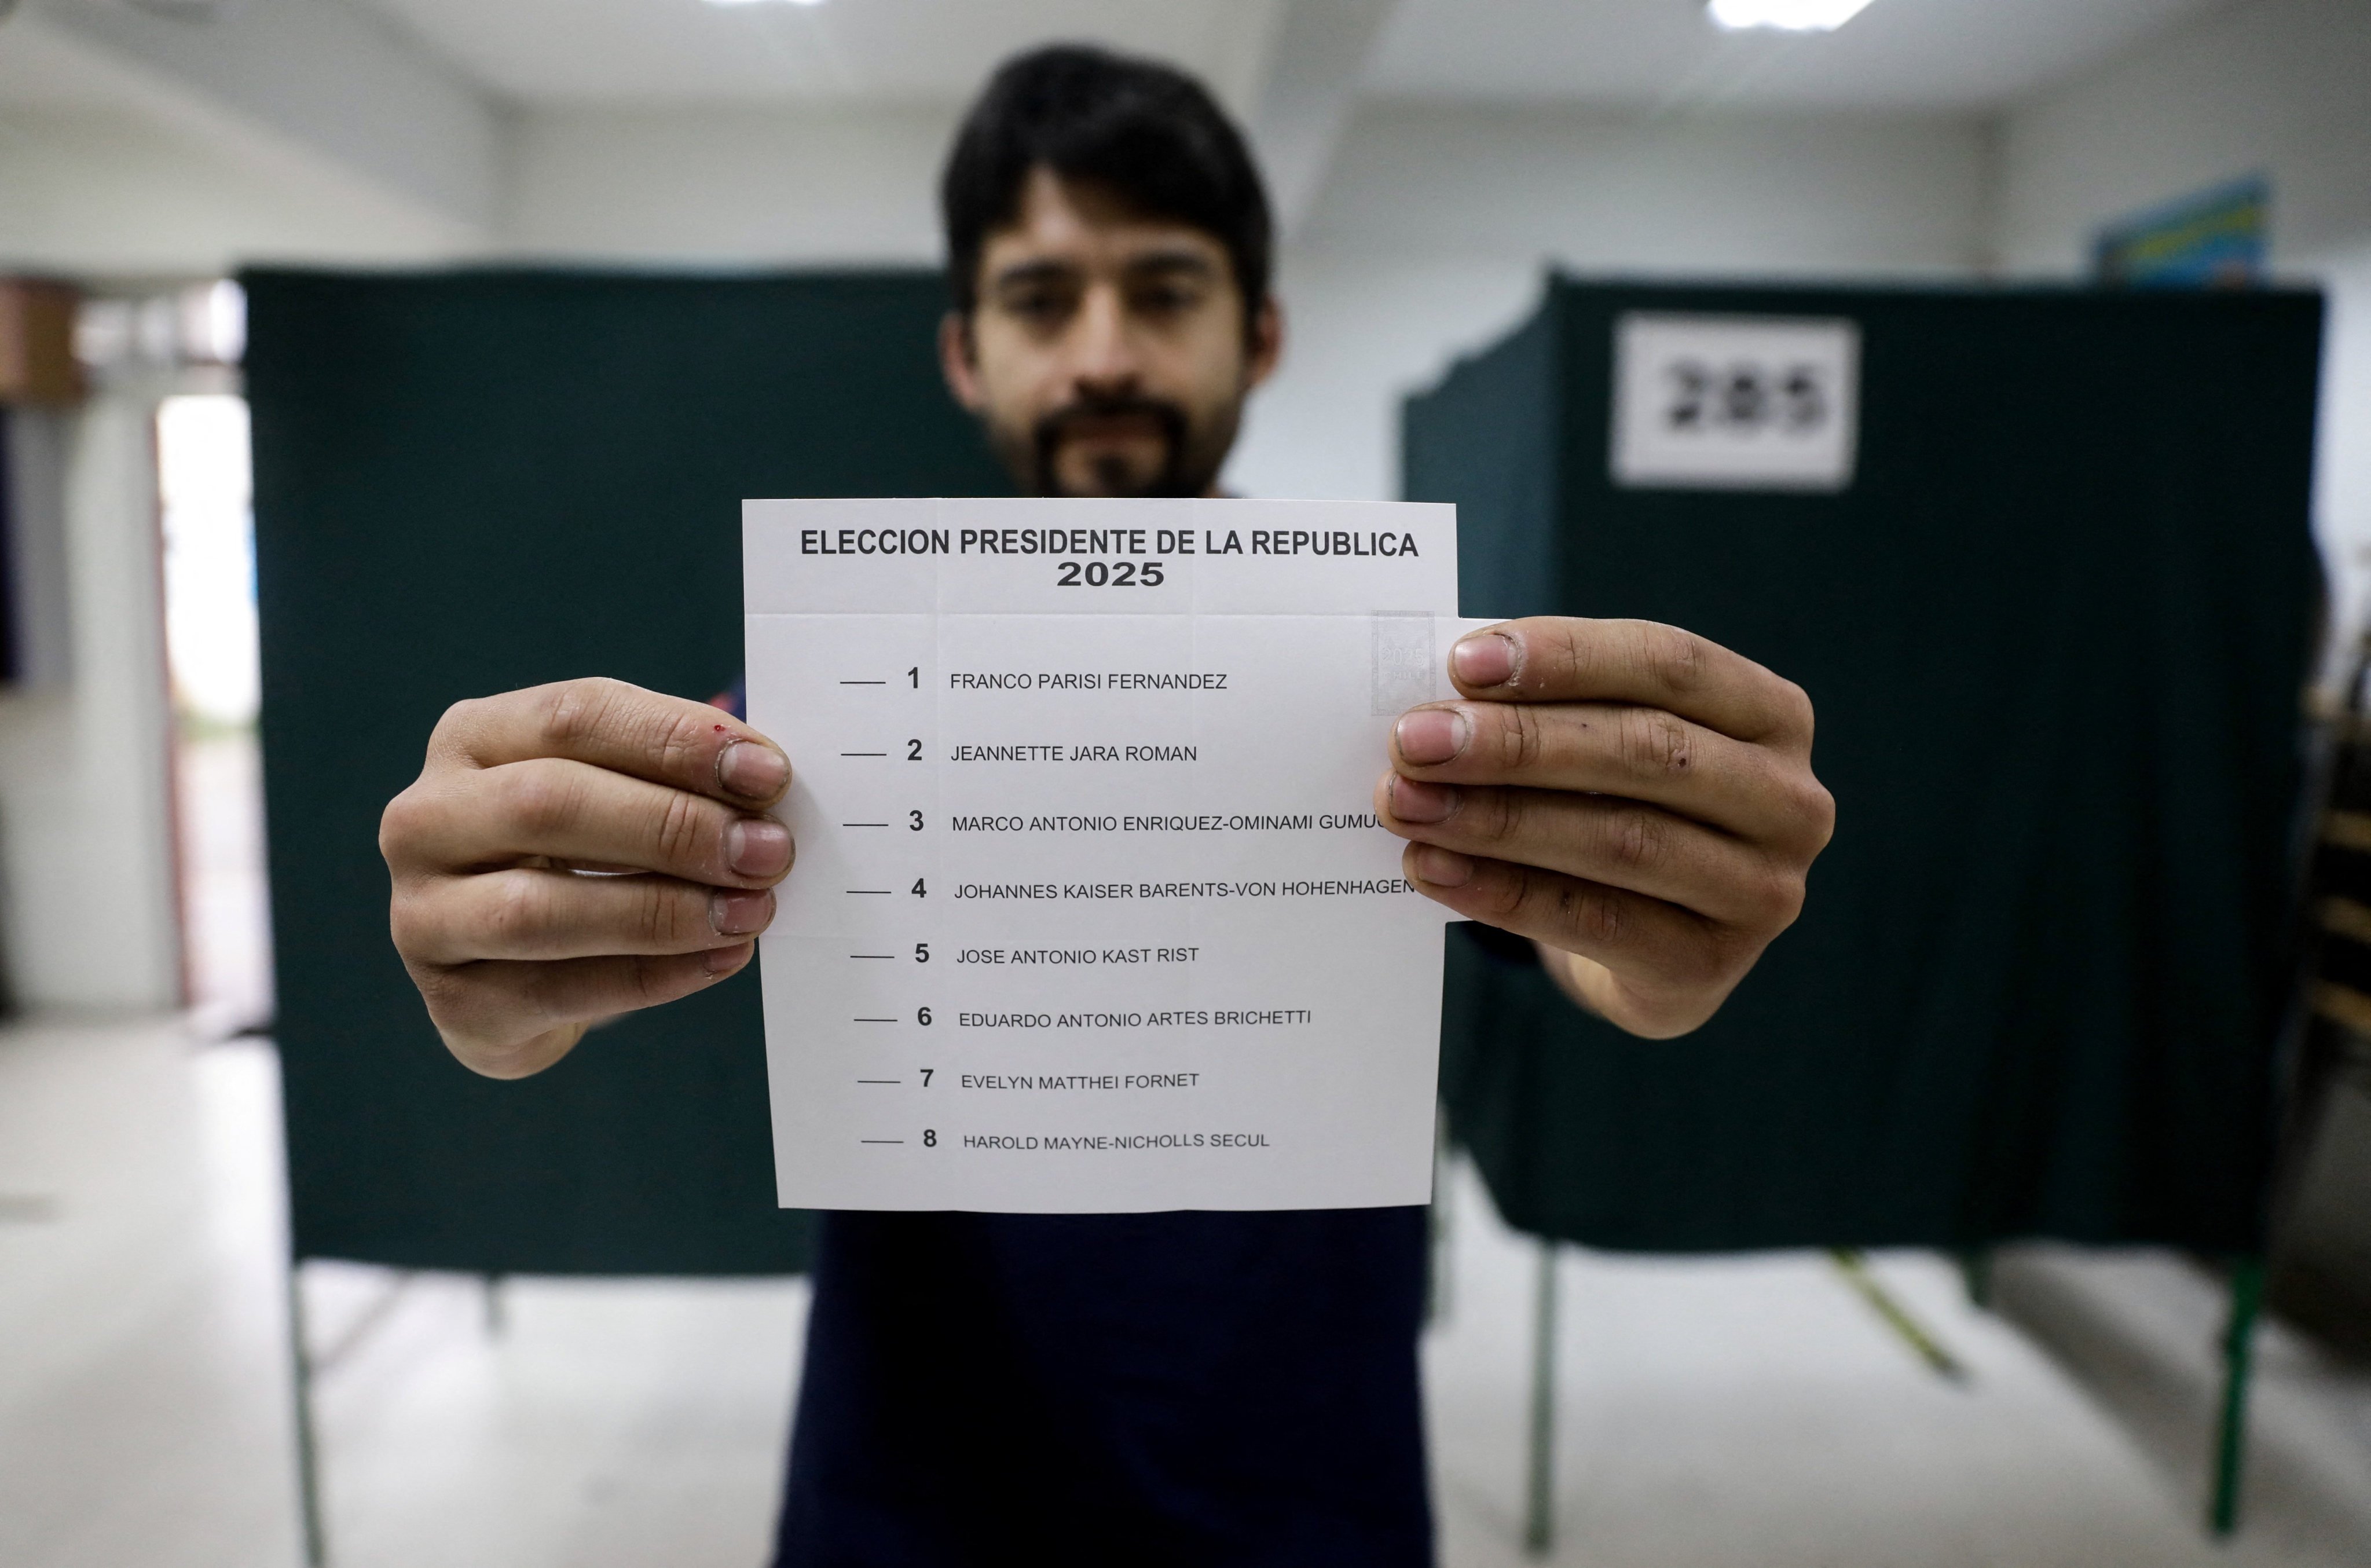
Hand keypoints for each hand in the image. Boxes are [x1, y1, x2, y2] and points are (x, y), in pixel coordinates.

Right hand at [380, 678, 792, 1078]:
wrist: (518, 978)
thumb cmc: (580, 861)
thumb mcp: (615, 794)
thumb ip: (674, 777)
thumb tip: (765, 777)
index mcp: (473, 739)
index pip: (576, 717)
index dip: (676, 742)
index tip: (768, 774)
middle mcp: (427, 819)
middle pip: (549, 804)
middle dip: (674, 826)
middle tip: (768, 850)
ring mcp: (424, 915)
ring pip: (541, 908)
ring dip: (663, 909)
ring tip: (751, 910)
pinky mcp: (455, 1002)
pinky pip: (561, 989)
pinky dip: (655, 975)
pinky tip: (723, 958)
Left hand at [1376, 619, 1832, 1038]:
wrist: (1646, 943)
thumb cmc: (1616, 807)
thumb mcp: (1603, 744)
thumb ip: (1549, 709)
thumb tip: (1439, 703)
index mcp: (1770, 713)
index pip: (1669, 663)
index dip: (1566, 657)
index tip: (1464, 661)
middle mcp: (1788, 800)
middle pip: (1645, 750)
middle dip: (1516, 743)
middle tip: (1413, 741)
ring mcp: (1761, 890)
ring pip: (1621, 840)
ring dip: (1497, 819)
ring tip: (1405, 804)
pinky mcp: (1710, 966)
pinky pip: (1596, 922)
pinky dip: (1503, 893)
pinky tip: (1432, 868)